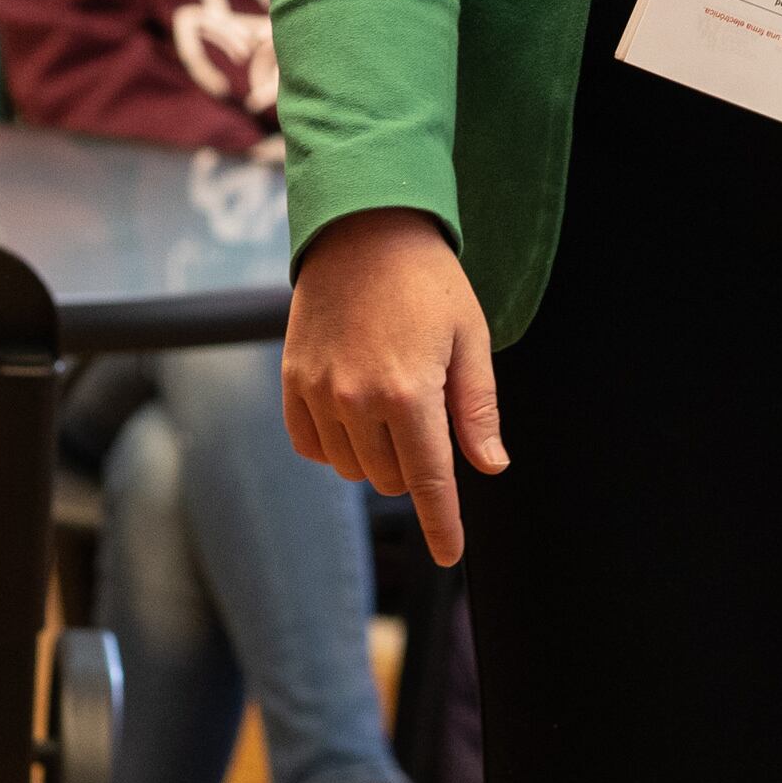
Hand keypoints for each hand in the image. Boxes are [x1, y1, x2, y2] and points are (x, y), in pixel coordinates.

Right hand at [283, 207, 507, 564]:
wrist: (362, 227)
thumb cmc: (428, 281)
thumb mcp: (470, 337)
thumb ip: (477, 409)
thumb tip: (489, 467)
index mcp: (411, 393)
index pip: (430, 482)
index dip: (442, 524)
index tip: (449, 556)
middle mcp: (358, 400)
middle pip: (390, 478)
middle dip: (415, 468)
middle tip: (428, 416)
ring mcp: (319, 391)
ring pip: (352, 468)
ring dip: (377, 457)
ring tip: (393, 404)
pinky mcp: (292, 380)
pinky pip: (312, 445)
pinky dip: (335, 446)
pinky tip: (354, 417)